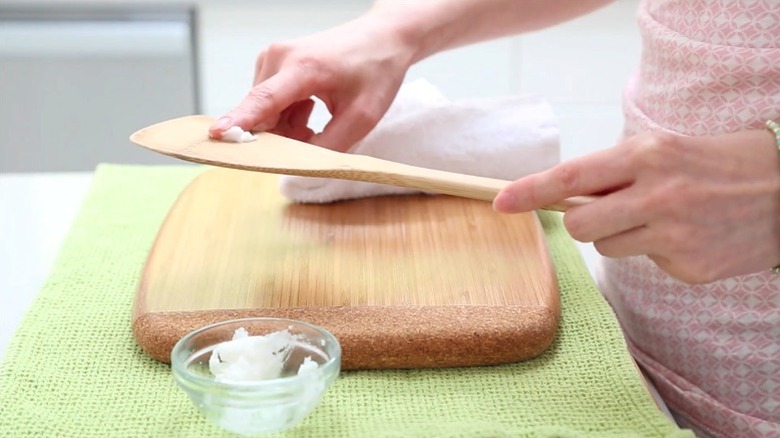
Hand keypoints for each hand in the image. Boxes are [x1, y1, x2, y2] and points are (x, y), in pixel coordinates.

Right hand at [209, 10, 414, 151]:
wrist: (383, 38)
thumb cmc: (375, 71)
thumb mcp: (362, 118)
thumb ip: (328, 146)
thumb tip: (298, 167)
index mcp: (303, 68)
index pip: (263, 100)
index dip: (240, 121)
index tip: (216, 136)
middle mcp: (279, 58)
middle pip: (262, 115)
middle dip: (282, 136)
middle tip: (314, 133)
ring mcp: (273, 58)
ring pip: (265, 113)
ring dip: (287, 127)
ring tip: (316, 120)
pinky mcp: (273, 63)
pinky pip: (269, 104)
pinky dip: (287, 116)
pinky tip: (310, 113)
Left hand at [493, 130, 779, 283]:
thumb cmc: (713, 164)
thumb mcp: (663, 150)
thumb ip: (614, 172)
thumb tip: (562, 196)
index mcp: (646, 155)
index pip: (571, 177)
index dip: (530, 191)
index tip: (500, 202)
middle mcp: (657, 193)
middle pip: (579, 225)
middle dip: (582, 223)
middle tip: (609, 212)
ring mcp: (674, 233)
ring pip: (607, 248)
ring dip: (621, 236)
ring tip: (660, 219)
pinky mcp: (688, 265)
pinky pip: (644, 263)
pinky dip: (655, 252)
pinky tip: (686, 237)